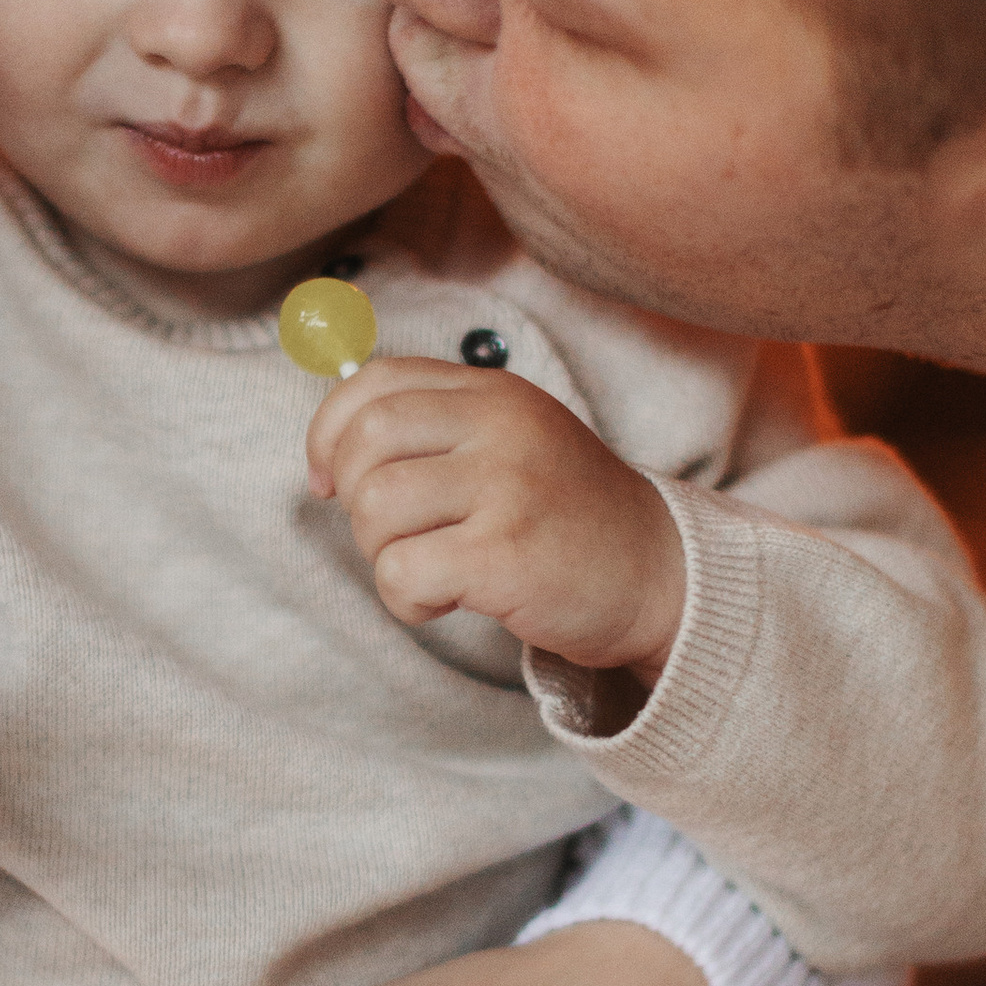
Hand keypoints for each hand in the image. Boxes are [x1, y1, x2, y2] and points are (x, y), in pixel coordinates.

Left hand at [308, 355, 687, 680]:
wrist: (659, 576)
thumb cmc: (567, 517)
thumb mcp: (511, 443)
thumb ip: (436, 430)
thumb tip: (326, 459)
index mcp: (494, 392)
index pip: (373, 384)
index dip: (329, 433)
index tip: (327, 481)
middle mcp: (501, 427)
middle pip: (364, 443)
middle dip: (353, 500)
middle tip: (394, 536)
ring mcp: (506, 487)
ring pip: (374, 509)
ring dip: (381, 555)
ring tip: (431, 569)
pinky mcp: (506, 554)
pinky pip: (402, 573)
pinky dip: (407, 600)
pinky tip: (446, 601)